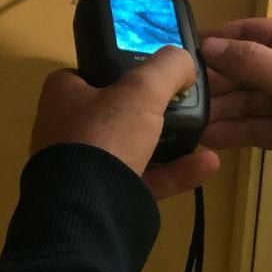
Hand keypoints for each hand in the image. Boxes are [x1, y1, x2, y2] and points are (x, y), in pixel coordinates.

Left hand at [31, 47, 220, 199]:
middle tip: (184, 103)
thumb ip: (167, 68)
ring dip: (170, 142)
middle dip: (150, 110)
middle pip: (116, 112)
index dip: (120, 70)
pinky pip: (145, 179)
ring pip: (133, 148)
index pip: (90, 73)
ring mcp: (85, 168)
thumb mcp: (142, 89)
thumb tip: (184, 62)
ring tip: (203, 133)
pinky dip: (175, 171)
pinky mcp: (104, 198)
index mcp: (63, 96)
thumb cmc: (105, 135)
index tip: (152, 73)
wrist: (90, 210)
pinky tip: (208, 164)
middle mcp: (68, 130)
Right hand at [200, 19, 271, 230]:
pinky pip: (252, 128)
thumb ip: (255, 64)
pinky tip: (203, 139)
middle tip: (175, 92)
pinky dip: (230, 132)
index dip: (221, 37)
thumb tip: (209, 46)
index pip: (254, 31)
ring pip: (245, 101)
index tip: (182, 47)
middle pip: (244, 68)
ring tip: (182, 119)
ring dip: (218, 109)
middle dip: (214, 78)